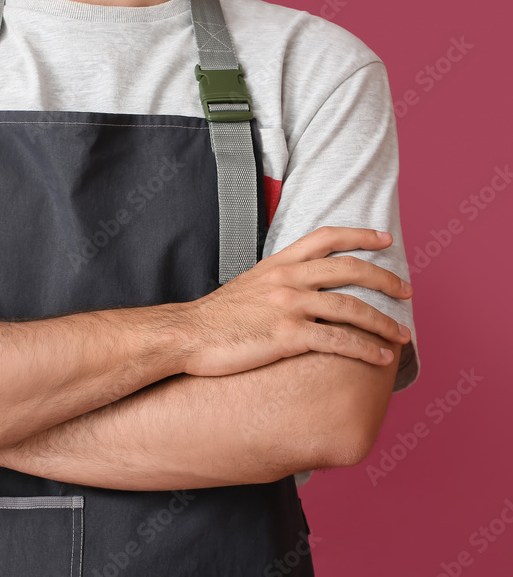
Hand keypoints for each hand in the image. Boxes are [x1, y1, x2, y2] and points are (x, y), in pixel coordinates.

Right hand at [166, 226, 412, 376]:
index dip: (360, 236)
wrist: (186, 335)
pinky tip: (381, 359)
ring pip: (352, 308)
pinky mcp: (288, 336)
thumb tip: (298, 291)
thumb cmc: (214, 319)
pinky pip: (339, 341)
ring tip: (403, 335)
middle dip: (386, 280)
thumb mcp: (247, 286)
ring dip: (384, 323)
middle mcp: (287, 280)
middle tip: (408, 292)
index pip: (326, 238)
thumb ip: (275, 282)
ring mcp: (289, 306)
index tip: (385, 240)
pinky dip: (366, 350)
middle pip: (350, 270)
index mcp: (277, 264)